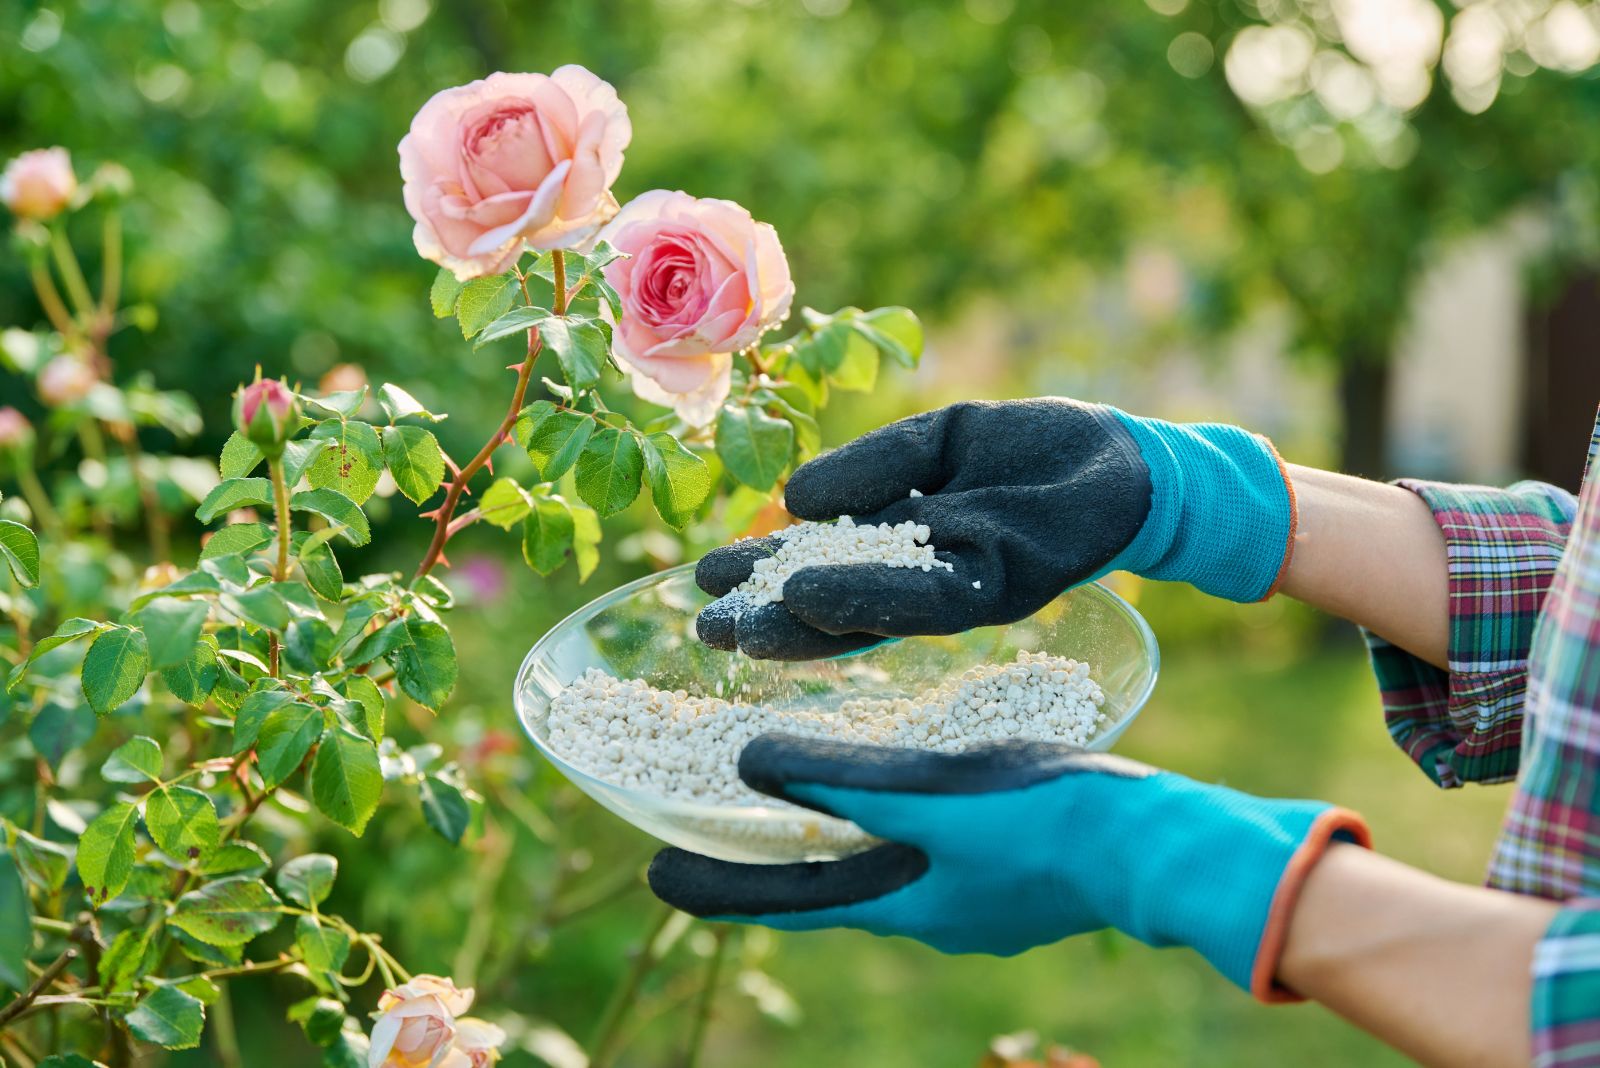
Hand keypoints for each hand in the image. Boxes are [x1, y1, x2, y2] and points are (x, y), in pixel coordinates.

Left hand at [648, 734, 1366, 998]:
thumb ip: (843, 780)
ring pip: (880, 865)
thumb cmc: (1044, 817)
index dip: (720, 888)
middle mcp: (928, 913)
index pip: (785, 900)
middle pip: (825, 886)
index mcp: (900, 902)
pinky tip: (908, 787)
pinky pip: (930, 849)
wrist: (1156, 845)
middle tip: (719, 832)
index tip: (658, 877)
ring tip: (803, 798)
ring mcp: (974, 899)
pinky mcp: (1010, 871)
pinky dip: (894, 822)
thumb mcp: (933, 792)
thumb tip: (749, 765)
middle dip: (771, 862)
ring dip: (833, 839)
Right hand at [694, 398, 1294, 659]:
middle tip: (698, 626)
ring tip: (734, 627)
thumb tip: (794, 498)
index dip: (765, 578)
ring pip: (866, 612)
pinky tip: (807, 592)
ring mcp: (958, 590)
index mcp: (907, 548)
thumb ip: (873, 468)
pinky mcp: (999, 587)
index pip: (824, 568)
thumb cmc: (1037, 449)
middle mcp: (926, 581)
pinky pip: (921, 595)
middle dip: (766, 615)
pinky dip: (862, 595)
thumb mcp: (938, 441)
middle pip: (835, 605)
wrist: (1130, 462)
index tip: (705, 583)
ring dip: (797, 621)